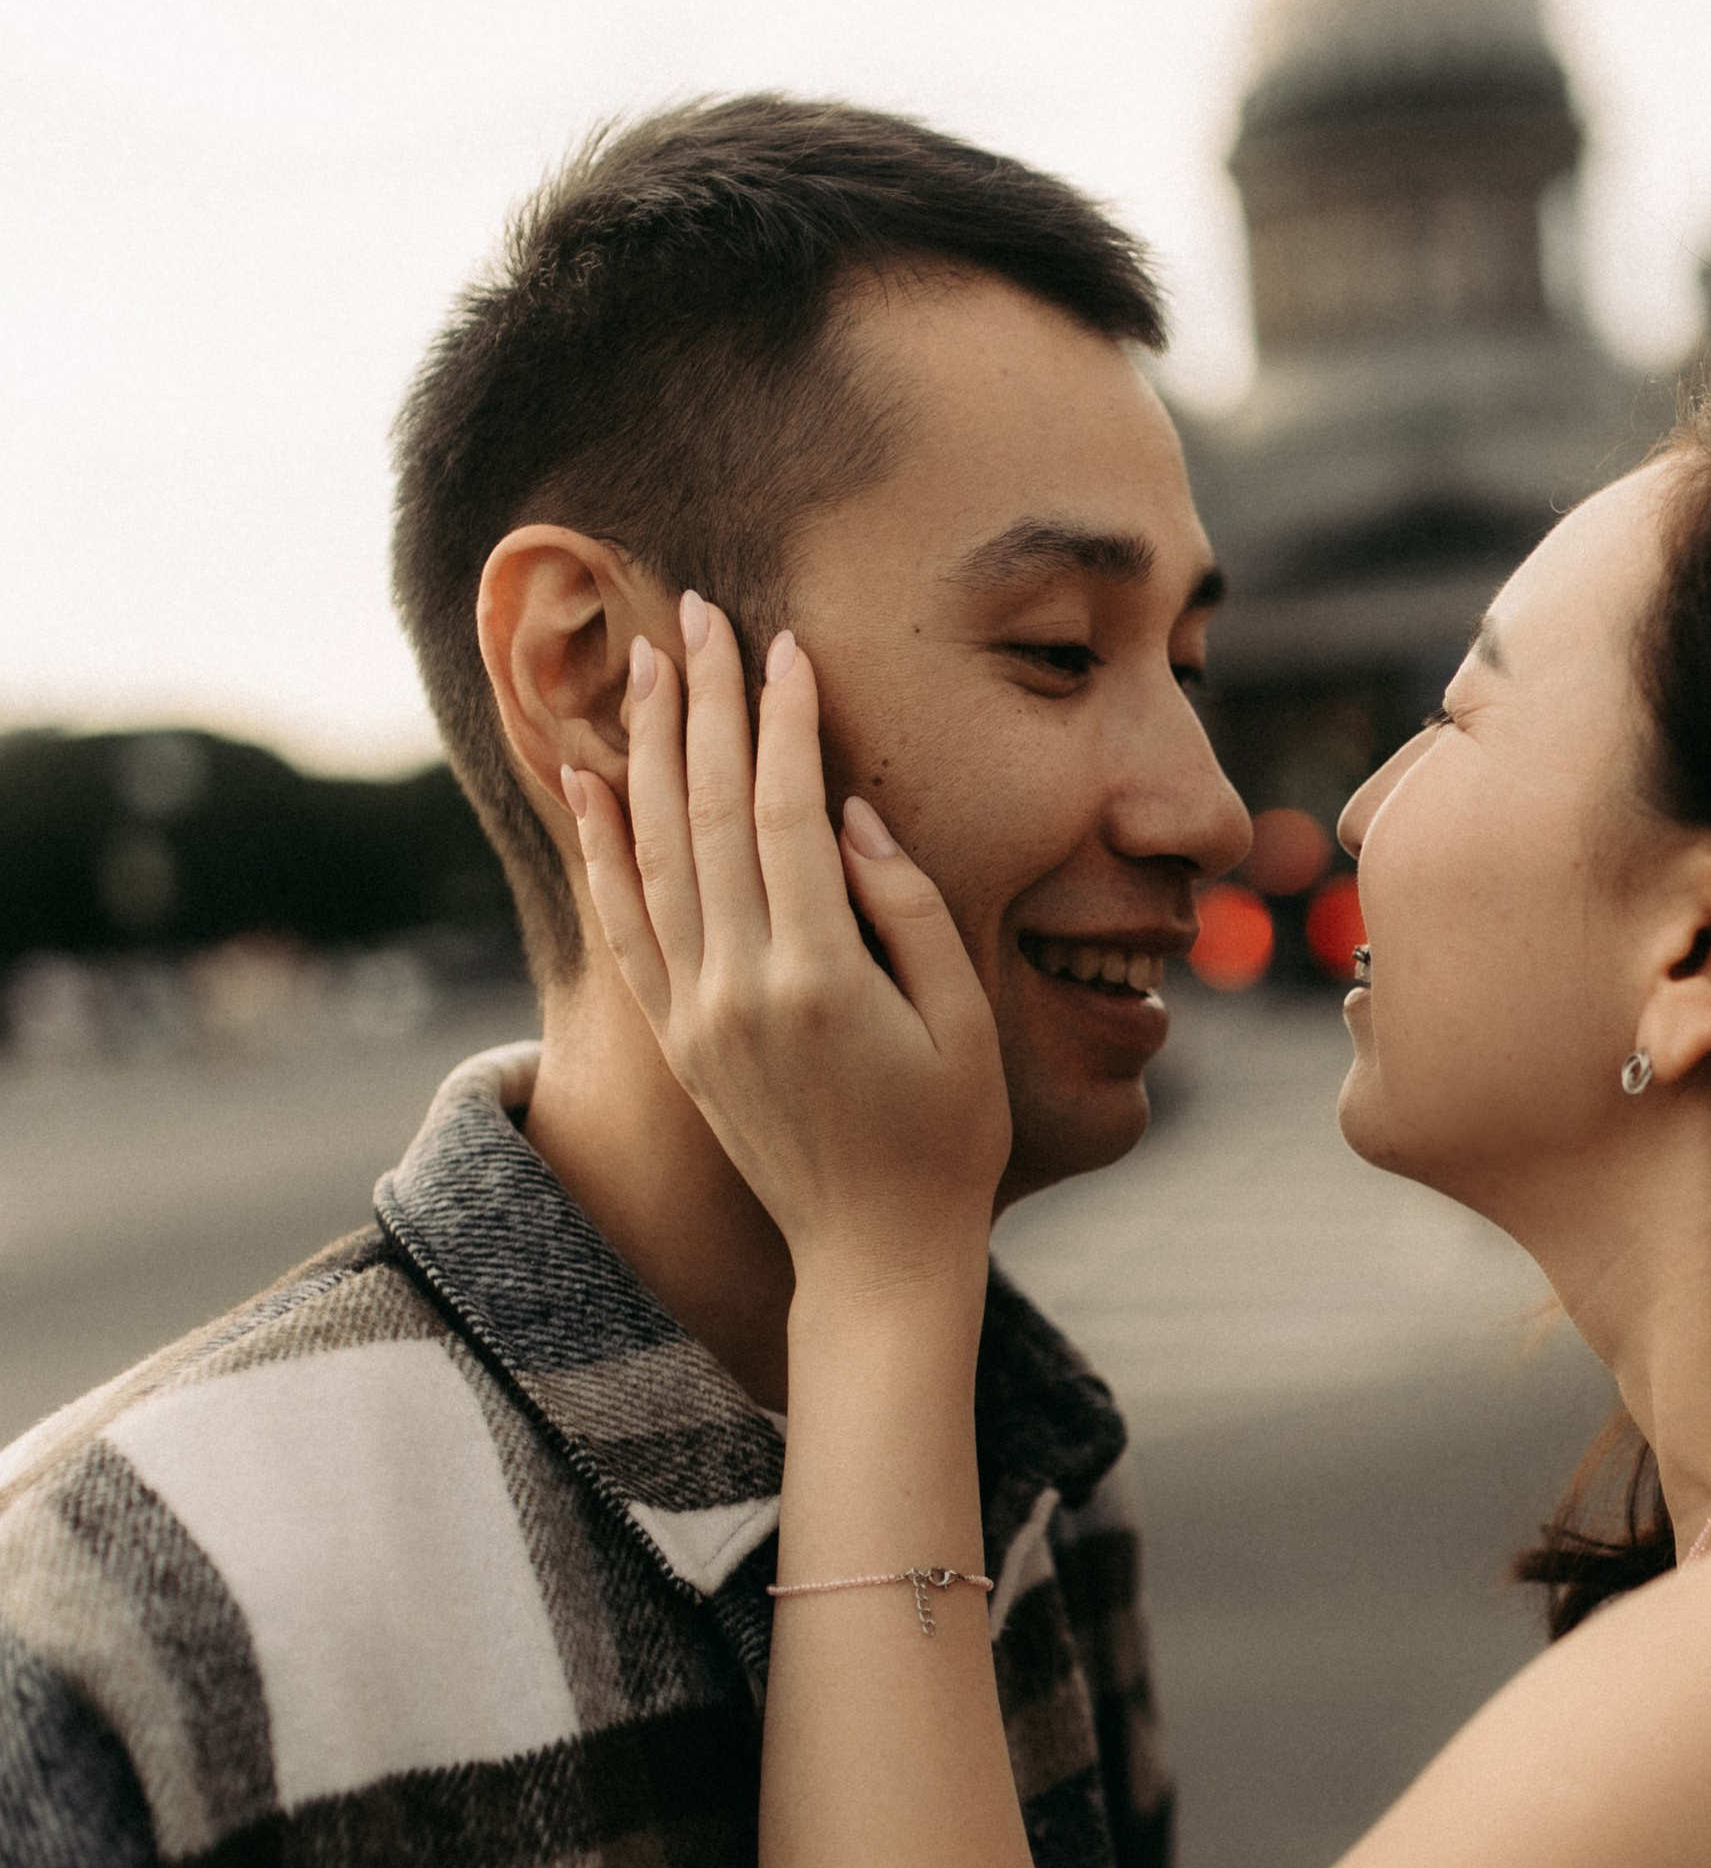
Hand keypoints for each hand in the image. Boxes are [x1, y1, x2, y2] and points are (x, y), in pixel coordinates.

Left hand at [565, 596, 1009, 1293]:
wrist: (873, 1256)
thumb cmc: (946, 1140)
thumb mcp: (963, 1022)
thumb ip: (907, 911)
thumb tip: (847, 812)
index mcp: (820, 979)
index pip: (790, 814)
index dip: (787, 722)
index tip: (785, 646)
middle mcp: (739, 988)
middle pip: (711, 813)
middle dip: (706, 703)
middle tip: (695, 611)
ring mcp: (695, 1014)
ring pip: (654, 854)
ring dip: (650, 750)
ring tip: (647, 664)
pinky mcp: (675, 1038)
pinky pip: (622, 924)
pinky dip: (601, 847)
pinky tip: (590, 781)